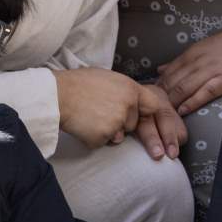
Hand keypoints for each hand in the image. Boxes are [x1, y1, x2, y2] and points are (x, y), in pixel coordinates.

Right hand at [53, 68, 186, 159]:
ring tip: (90, 115)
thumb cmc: (80, 83)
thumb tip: (136, 100)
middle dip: (122, 123)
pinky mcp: (104, 137)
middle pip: (134, 124)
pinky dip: (94, 138)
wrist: (58, 95)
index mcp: (131, 89)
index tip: (162, 127)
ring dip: (107, 131)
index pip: (155, 106)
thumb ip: (126, 91)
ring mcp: (117, 123)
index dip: (153, 115)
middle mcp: (128, 106)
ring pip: (119, 135)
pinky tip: (83, 124)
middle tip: (102, 112)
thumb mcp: (109, 78)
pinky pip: (103, 143)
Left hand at [156, 19, 221, 115]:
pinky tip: (183, 111)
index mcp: (193, 52)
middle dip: (160, 98)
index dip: (156, 88)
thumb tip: (160, 69)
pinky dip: (191, 102)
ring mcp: (212, 69)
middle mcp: (199, 59)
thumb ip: (183, 60)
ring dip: (172, 103)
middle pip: (172, 81)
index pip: (167, 72)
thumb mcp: (207, 46)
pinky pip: (204, 92)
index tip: (148, 101)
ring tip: (163, 117)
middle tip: (151, 113)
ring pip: (184, 87)